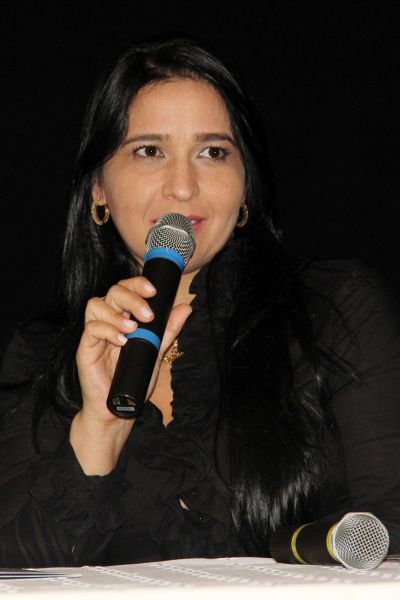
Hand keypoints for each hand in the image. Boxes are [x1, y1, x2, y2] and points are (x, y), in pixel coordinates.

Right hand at [70, 276, 191, 474]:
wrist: (120, 407)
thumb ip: (168, 329)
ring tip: (133, 329)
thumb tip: (186, 307)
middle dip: (131, 298)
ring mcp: (94, 334)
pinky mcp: (85, 349)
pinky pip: (91, 330)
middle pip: (112, 292)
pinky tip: (122, 342)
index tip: (153, 291)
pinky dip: (107, 331)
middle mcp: (107, 321)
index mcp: (123, 317)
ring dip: (117, 314)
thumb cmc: (135, 377)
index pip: (125, 289)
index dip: (136, 284)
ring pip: (96, 305)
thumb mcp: (156, 350)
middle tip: (147, 314)